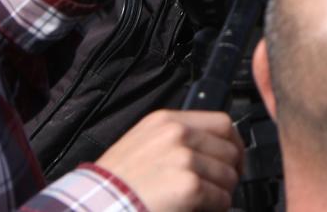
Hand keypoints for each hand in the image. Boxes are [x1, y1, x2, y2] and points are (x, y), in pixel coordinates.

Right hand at [92, 110, 241, 211]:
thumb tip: (211, 149)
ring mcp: (184, 159)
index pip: (222, 123)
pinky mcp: (189, 186)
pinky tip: (199, 210)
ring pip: (228, 175)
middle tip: (220, 187)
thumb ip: (175, 140)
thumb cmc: (112, 185)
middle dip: (229, 171)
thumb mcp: (141, 145)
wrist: (93, 206)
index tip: (233, 159)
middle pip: (230, 149)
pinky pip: (221, 197)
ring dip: (221, 192)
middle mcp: (178, 135)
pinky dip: (216, 207)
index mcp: (166, 122)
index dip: (232, 144)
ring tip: (203, 202)